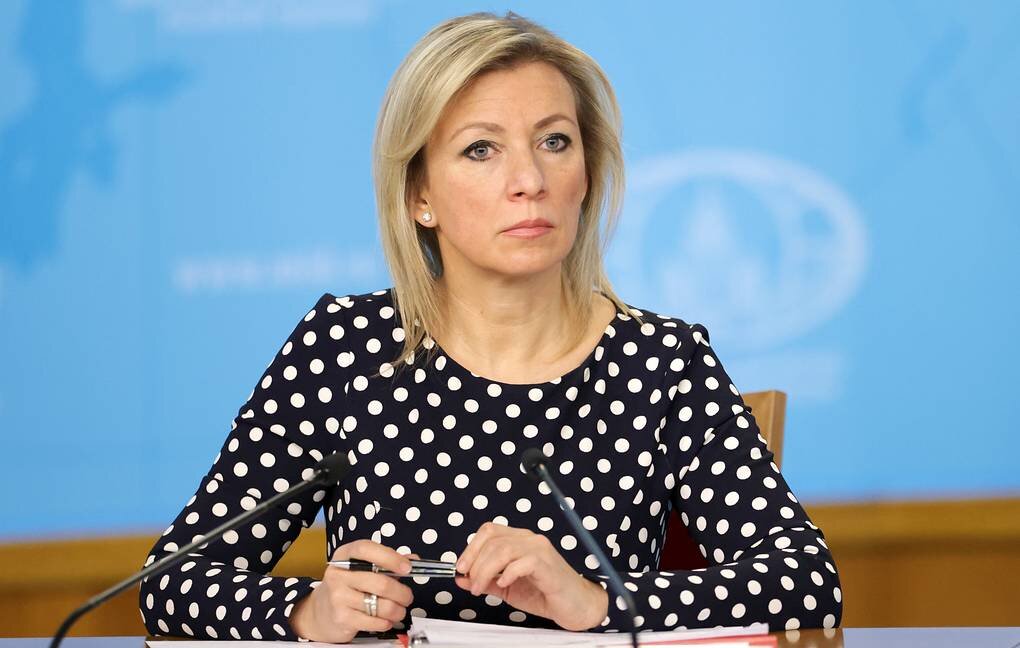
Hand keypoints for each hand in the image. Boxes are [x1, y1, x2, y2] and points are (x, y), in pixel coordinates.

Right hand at [289, 539, 418, 642]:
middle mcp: (338, 574)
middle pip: (381, 582)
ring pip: (381, 605)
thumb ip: (387, 562)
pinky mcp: (341, 618)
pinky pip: (374, 622)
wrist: (320, 612)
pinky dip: (386, 622)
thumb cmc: (348, 587)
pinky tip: (385, 620)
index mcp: (344, 556)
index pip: (366, 549)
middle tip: (407, 597)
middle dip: (402, 593)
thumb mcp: (362, 569)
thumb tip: (413, 560)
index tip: (408, 568)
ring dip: (397, 610)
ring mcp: (338, 596)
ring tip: (398, 610)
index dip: (390, 557)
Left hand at [455, 522, 608, 630]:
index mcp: (519, 540)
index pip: (489, 531)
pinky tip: (504, 584)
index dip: (471, 548)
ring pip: (503, 549)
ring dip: (486, 570)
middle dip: (475, 563)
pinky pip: (522, 562)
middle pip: (493, 540)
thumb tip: (460, 577)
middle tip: (472, 584)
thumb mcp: (507, 588)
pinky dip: (508, 573)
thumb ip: (485, 580)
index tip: (460, 568)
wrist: (575, 606)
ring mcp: (540, 549)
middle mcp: (529, 539)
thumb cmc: (544, 594)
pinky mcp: (547, 564)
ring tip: (482, 588)